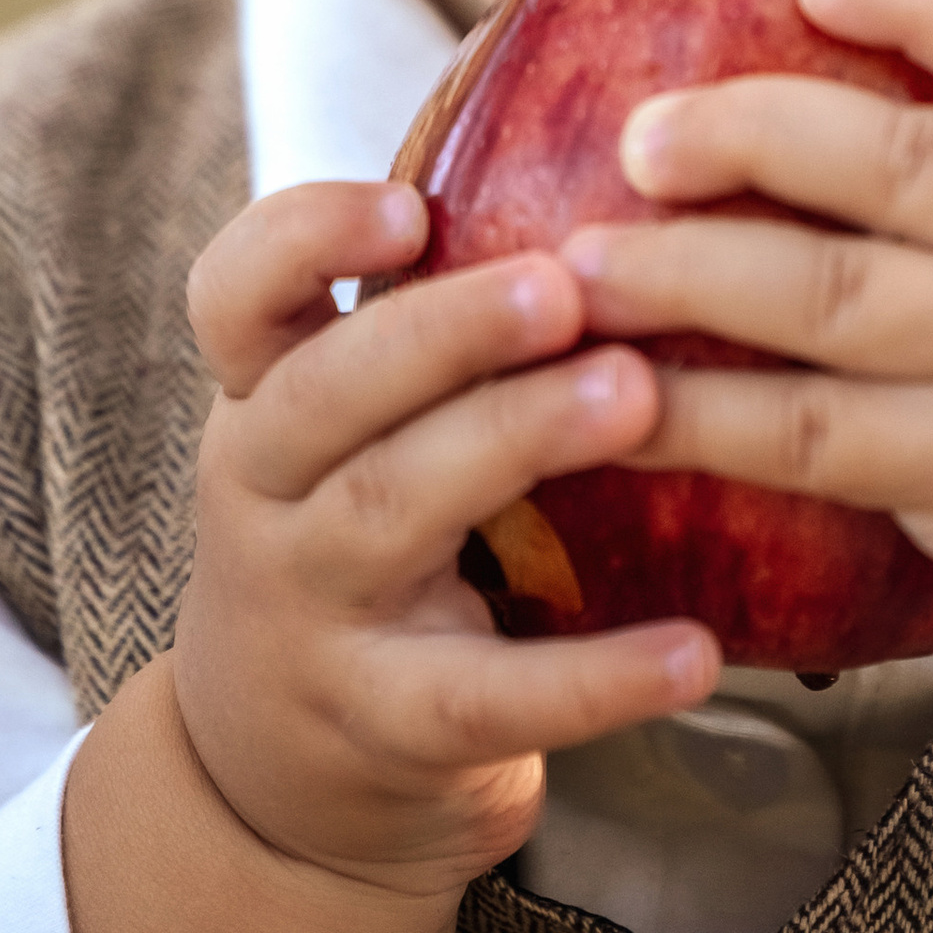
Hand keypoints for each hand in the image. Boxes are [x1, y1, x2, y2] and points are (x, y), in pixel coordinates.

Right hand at [171, 181, 720, 900]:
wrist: (283, 776)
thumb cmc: (369, 546)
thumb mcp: (358, 435)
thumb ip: (439, 330)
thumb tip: (626, 156)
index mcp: (267, 400)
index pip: (234, 297)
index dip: (302, 240)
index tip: (406, 209)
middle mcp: (267, 496)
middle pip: (324, 394)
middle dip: (442, 330)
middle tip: (565, 286)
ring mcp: (315, 614)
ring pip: (396, 512)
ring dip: (517, 442)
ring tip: (641, 396)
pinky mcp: (386, 725)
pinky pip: (490, 696)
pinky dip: (597, 676)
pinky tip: (698, 651)